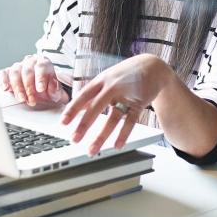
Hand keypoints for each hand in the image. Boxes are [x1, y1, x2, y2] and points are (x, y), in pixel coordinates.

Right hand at [0, 55, 67, 109]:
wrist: (42, 91)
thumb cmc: (48, 89)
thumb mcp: (56, 90)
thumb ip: (55, 88)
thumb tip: (51, 86)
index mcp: (43, 62)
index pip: (41, 66)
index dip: (40, 78)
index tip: (40, 89)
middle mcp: (30, 62)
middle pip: (27, 71)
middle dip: (29, 87)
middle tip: (32, 100)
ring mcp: (18, 66)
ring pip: (15, 73)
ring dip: (17, 88)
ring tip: (22, 99)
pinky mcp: (8, 72)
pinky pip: (3, 73)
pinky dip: (3, 80)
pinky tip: (6, 88)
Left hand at [60, 53, 174, 154]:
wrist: (153, 66)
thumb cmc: (127, 73)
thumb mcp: (108, 78)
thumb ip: (94, 92)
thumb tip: (77, 106)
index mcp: (102, 80)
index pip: (84, 95)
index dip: (73, 109)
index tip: (63, 123)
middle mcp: (113, 87)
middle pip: (96, 107)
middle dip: (84, 125)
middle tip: (74, 139)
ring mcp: (127, 95)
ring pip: (113, 118)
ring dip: (102, 136)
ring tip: (92, 149)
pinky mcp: (139, 103)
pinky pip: (130, 121)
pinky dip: (123, 134)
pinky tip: (117, 145)